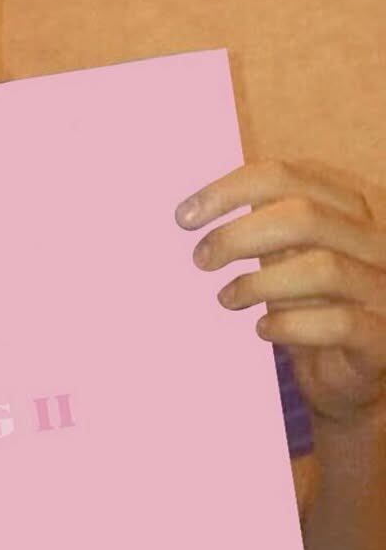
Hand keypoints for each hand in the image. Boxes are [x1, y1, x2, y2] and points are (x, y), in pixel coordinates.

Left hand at [175, 160, 385, 424]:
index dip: (229, 191)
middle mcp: (376, 240)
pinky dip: (290, 325)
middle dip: (238, 236)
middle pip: (305, 217)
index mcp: (348, 207)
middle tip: (200, 259)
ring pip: (323, 269)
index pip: (286, 176)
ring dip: (259, 283)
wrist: (349, 372)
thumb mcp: (283, 255)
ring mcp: (385, 288)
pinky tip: (262, 330)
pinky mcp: (382, 336)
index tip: (184, 216)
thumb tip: (192, 211)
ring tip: (226, 298)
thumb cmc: (309, 302)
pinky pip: (339, 323)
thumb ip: (257, 226)